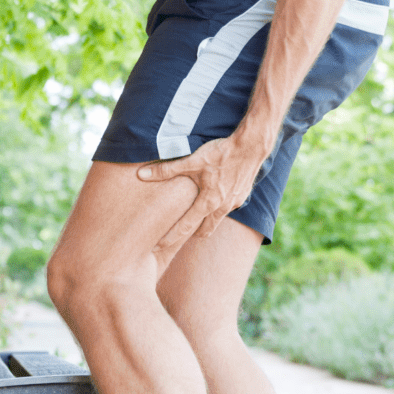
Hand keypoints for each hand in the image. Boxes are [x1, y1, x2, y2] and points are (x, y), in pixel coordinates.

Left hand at [137, 136, 266, 252]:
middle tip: (176, 238)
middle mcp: (222, 207)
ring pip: (216, 220)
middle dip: (190, 236)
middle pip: (204, 230)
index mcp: (208, 203)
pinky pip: (226, 208)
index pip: (185, 227)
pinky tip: (212, 200)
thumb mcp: (191, 161)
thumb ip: (166, 170)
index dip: (171, 238)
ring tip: (193, 220)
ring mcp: (234, 203)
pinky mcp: (242, 195)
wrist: (251, 146)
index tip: (158, 247)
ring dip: (205, 222)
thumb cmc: (221, 154)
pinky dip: (217, 209)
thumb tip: (141, 174)